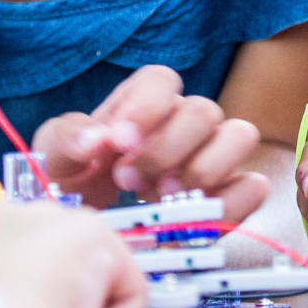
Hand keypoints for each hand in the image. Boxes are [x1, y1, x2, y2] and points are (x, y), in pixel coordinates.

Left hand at [32, 65, 270, 215]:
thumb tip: (95, 139)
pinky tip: (193, 221)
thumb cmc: (74, 180)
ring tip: (166, 196)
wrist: (89, 227)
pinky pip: (252, 186)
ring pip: (240, 135)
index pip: (162, 80)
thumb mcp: (55, 156)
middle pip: (203, 110)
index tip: (119, 142)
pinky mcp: (230, 193)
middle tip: (130, 181)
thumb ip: (68, 138)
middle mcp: (185, 122)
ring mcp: (212, 155)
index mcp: (143, 102)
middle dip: (166, 149)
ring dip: (204, 168)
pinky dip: (230, 203)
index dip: (146, 107)